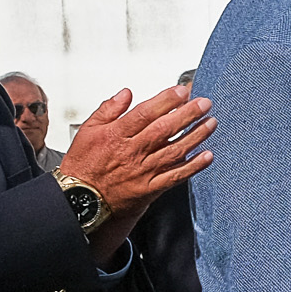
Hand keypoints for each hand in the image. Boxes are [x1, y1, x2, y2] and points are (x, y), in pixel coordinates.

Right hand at [58, 83, 214, 250]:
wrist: (80, 200)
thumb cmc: (83, 165)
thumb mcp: (87, 130)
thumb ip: (108, 110)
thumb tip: (126, 93)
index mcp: (116, 135)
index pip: (145, 113)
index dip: (166, 100)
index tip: (182, 91)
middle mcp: (132, 152)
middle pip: (165, 129)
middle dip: (188, 114)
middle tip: (204, 103)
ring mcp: (143, 171)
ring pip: (175, 150)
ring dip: (196, 136)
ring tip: (211, 123)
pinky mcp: (150, 188)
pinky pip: (175, 176)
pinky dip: (193, 166)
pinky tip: (207, 156)